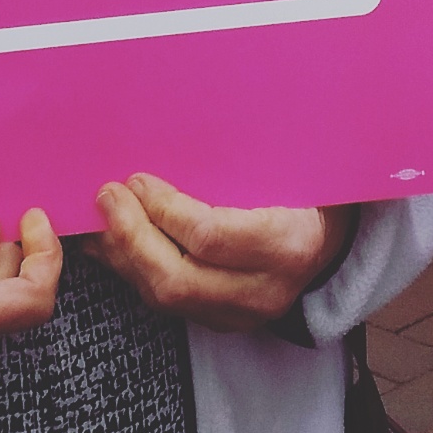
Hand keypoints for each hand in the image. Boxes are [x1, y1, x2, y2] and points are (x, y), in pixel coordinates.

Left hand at [91, 176, 355, 334]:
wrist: (338, 243)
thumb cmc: (315, 189)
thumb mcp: (299, 165)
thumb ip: (257, 151)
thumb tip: (197, 109)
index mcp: (289, 244)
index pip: (211, 238)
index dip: (166, 211)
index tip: (137, 180)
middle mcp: (264, 291)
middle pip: (179, 279)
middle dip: (132, 239)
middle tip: (105, 199)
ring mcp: (242, 316)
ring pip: (167, 299)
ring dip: (123, 259)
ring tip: (95, 222)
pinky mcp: (221, 324)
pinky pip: (168, 304)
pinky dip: (134, 273)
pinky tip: (113, 246)